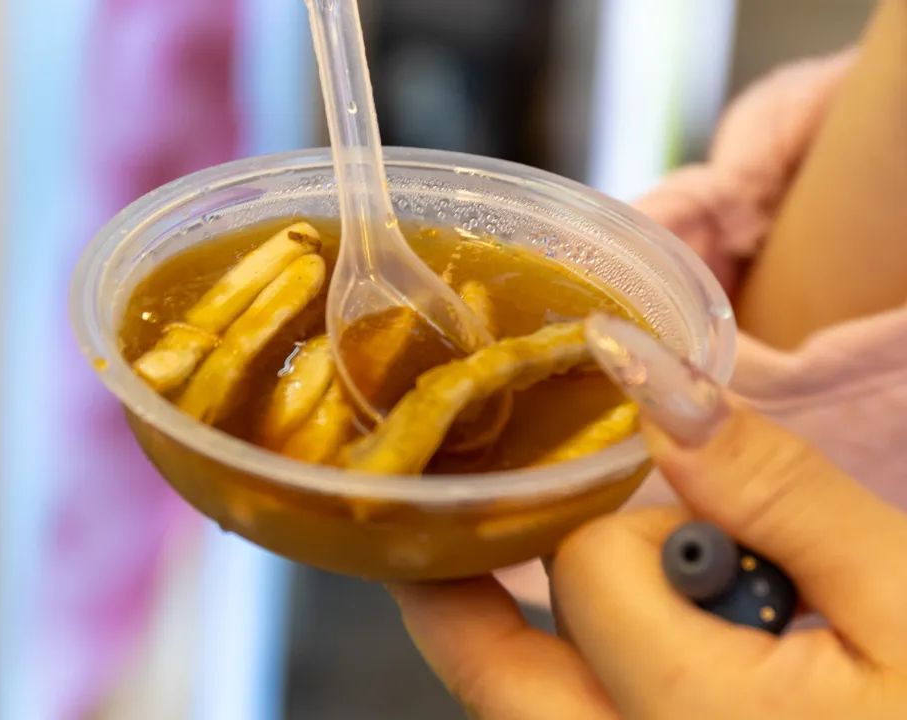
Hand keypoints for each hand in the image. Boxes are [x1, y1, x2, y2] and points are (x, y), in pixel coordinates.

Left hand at [389, 315, 906, 718]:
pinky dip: (562, 681)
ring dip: (515, 636)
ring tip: (542, 565)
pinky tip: (600, 640)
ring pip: (516, 711)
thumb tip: (648, 381)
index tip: (696, 520)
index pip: (588, 571)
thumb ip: (774, 490)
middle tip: (453, 503)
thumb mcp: (905, 598)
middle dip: (464, 581)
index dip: (630, 523)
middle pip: (491, 669)